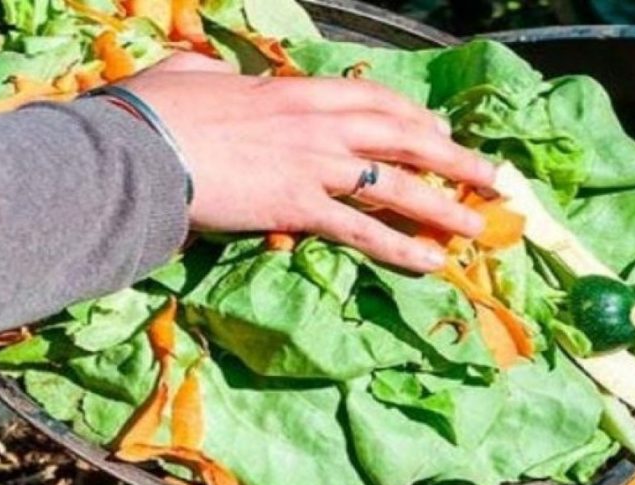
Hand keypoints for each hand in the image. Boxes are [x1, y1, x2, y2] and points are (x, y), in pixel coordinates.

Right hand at [121, 54, 494, 272]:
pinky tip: (431, 263)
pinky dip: (400, 248)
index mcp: (299, 92)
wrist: (144, 148)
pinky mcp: (300, 207)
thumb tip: (208, 72)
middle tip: (490, 176)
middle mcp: (319, 125)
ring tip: (477, 226)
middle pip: (403, 139)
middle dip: (453, 158)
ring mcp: (314, 166)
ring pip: (396, 186)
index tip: (439, 129)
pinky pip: (362, 230)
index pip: (373, 99)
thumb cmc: (160, 111)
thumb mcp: (193, 77)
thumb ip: (214, 75)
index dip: (413, 116)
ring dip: (442, 206)